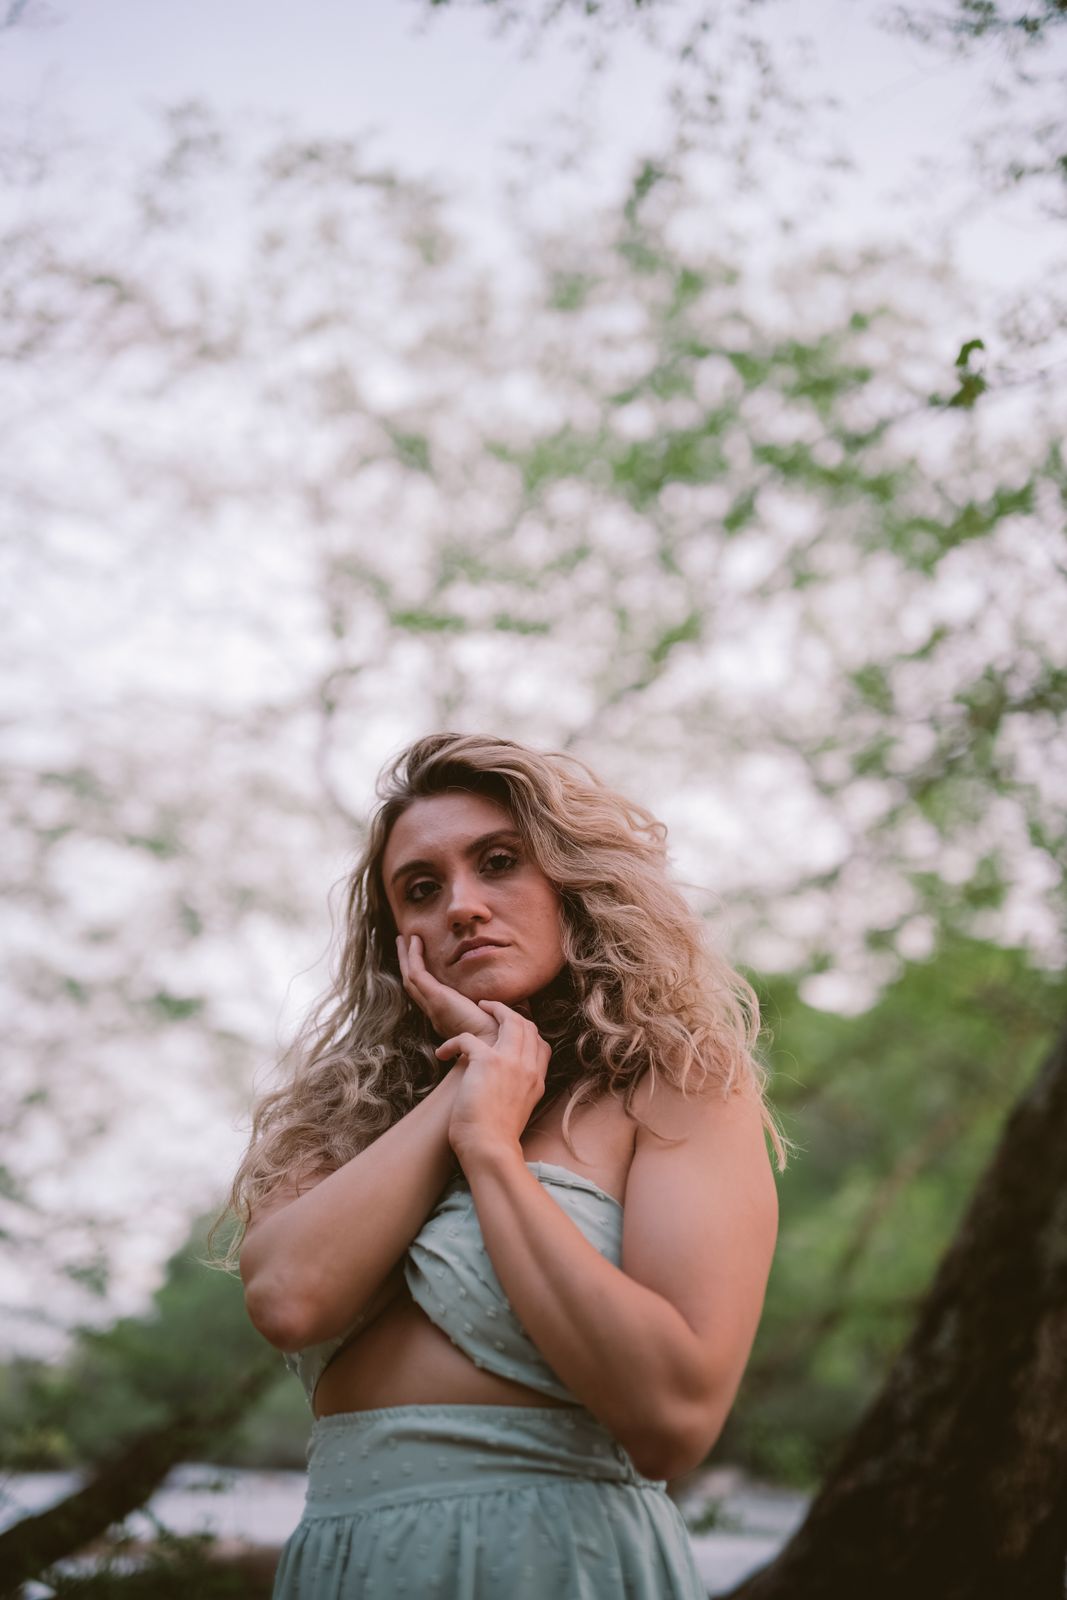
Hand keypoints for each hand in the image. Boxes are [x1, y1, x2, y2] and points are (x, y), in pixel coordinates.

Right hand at [396, 933, 500, 1046]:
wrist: (494, 1043)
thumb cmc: (497, 1032)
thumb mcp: (487, 1014)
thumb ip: (485, 1005)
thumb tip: (490, 998)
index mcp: (444, 1017)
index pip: (425, 994)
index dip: (419, 976)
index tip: (418, 960)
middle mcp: (434, 1012)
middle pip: (412, 985)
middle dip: (406, 964)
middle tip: (401, 944)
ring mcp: (432, 1006)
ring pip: (410, 978)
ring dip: (405, 957)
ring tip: (402, 939)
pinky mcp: (435, 998)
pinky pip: (417, 973)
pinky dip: (415, 956)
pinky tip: (416, 940)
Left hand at [436, 999, 551, 1163]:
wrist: (489, 1149)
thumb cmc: (496, 1138)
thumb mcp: (519, 1111)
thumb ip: (518, 1090)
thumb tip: (502, 1084)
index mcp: (536, 1081)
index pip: (541, 1044)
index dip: (527, 1030)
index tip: (511, 1027)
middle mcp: (528, 1068)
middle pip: (527, 1025)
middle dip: (509, 1011)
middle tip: (490, 1007)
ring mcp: (510, 1062)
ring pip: (509, 1019)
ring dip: (492, 1008)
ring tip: (476, 1007)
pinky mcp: (487, 1062)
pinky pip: (468, 1038)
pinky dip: (452, 1042)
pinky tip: (442, 1054)